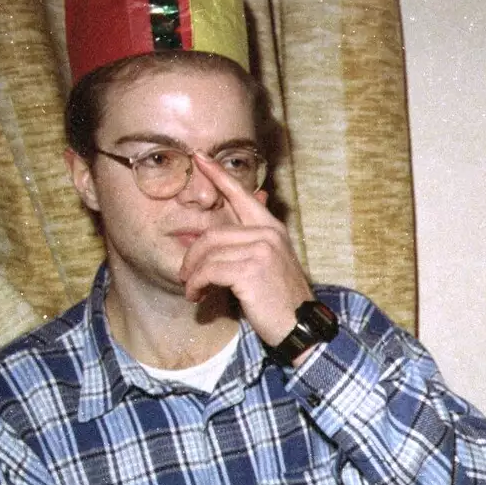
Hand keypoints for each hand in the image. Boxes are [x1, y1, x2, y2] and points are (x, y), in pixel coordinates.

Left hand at [177, 152, 312, 344]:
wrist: (300, 327)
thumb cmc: (281, 300)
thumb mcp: (270, 264)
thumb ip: (251, 242)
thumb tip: (228, 232)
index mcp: (272, 229)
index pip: (242, 195)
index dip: (218, 175)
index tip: (198, 157)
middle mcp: (268, 234)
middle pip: (212, 233)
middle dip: (192, 255)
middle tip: (185, 275)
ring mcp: (261, 251)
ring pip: (208, 253)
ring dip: (193, 275)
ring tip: (192, 290)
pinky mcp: (251, 270)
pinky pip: (209, 271)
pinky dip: (197, 285)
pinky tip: (197, 296)